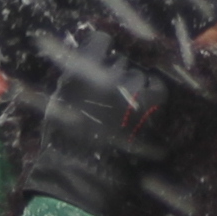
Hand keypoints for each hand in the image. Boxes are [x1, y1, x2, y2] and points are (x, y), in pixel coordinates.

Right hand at [8, 27, 193, 215]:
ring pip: (138, 73)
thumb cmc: (64, 140)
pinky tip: (141, 107)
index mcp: (82, 69)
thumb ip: (75, 74)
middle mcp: (109, 74)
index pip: (100, 40)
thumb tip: (87, 56)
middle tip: (108, 94)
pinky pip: (156, 87)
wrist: (82, 175)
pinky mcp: (151, 106)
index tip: (99, 60)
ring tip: (123, 106)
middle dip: (115, 73)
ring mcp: (132, 89)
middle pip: (120, 60)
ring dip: (133, 84)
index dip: (100, 51)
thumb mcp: (60, 98)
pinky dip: (151, 93)